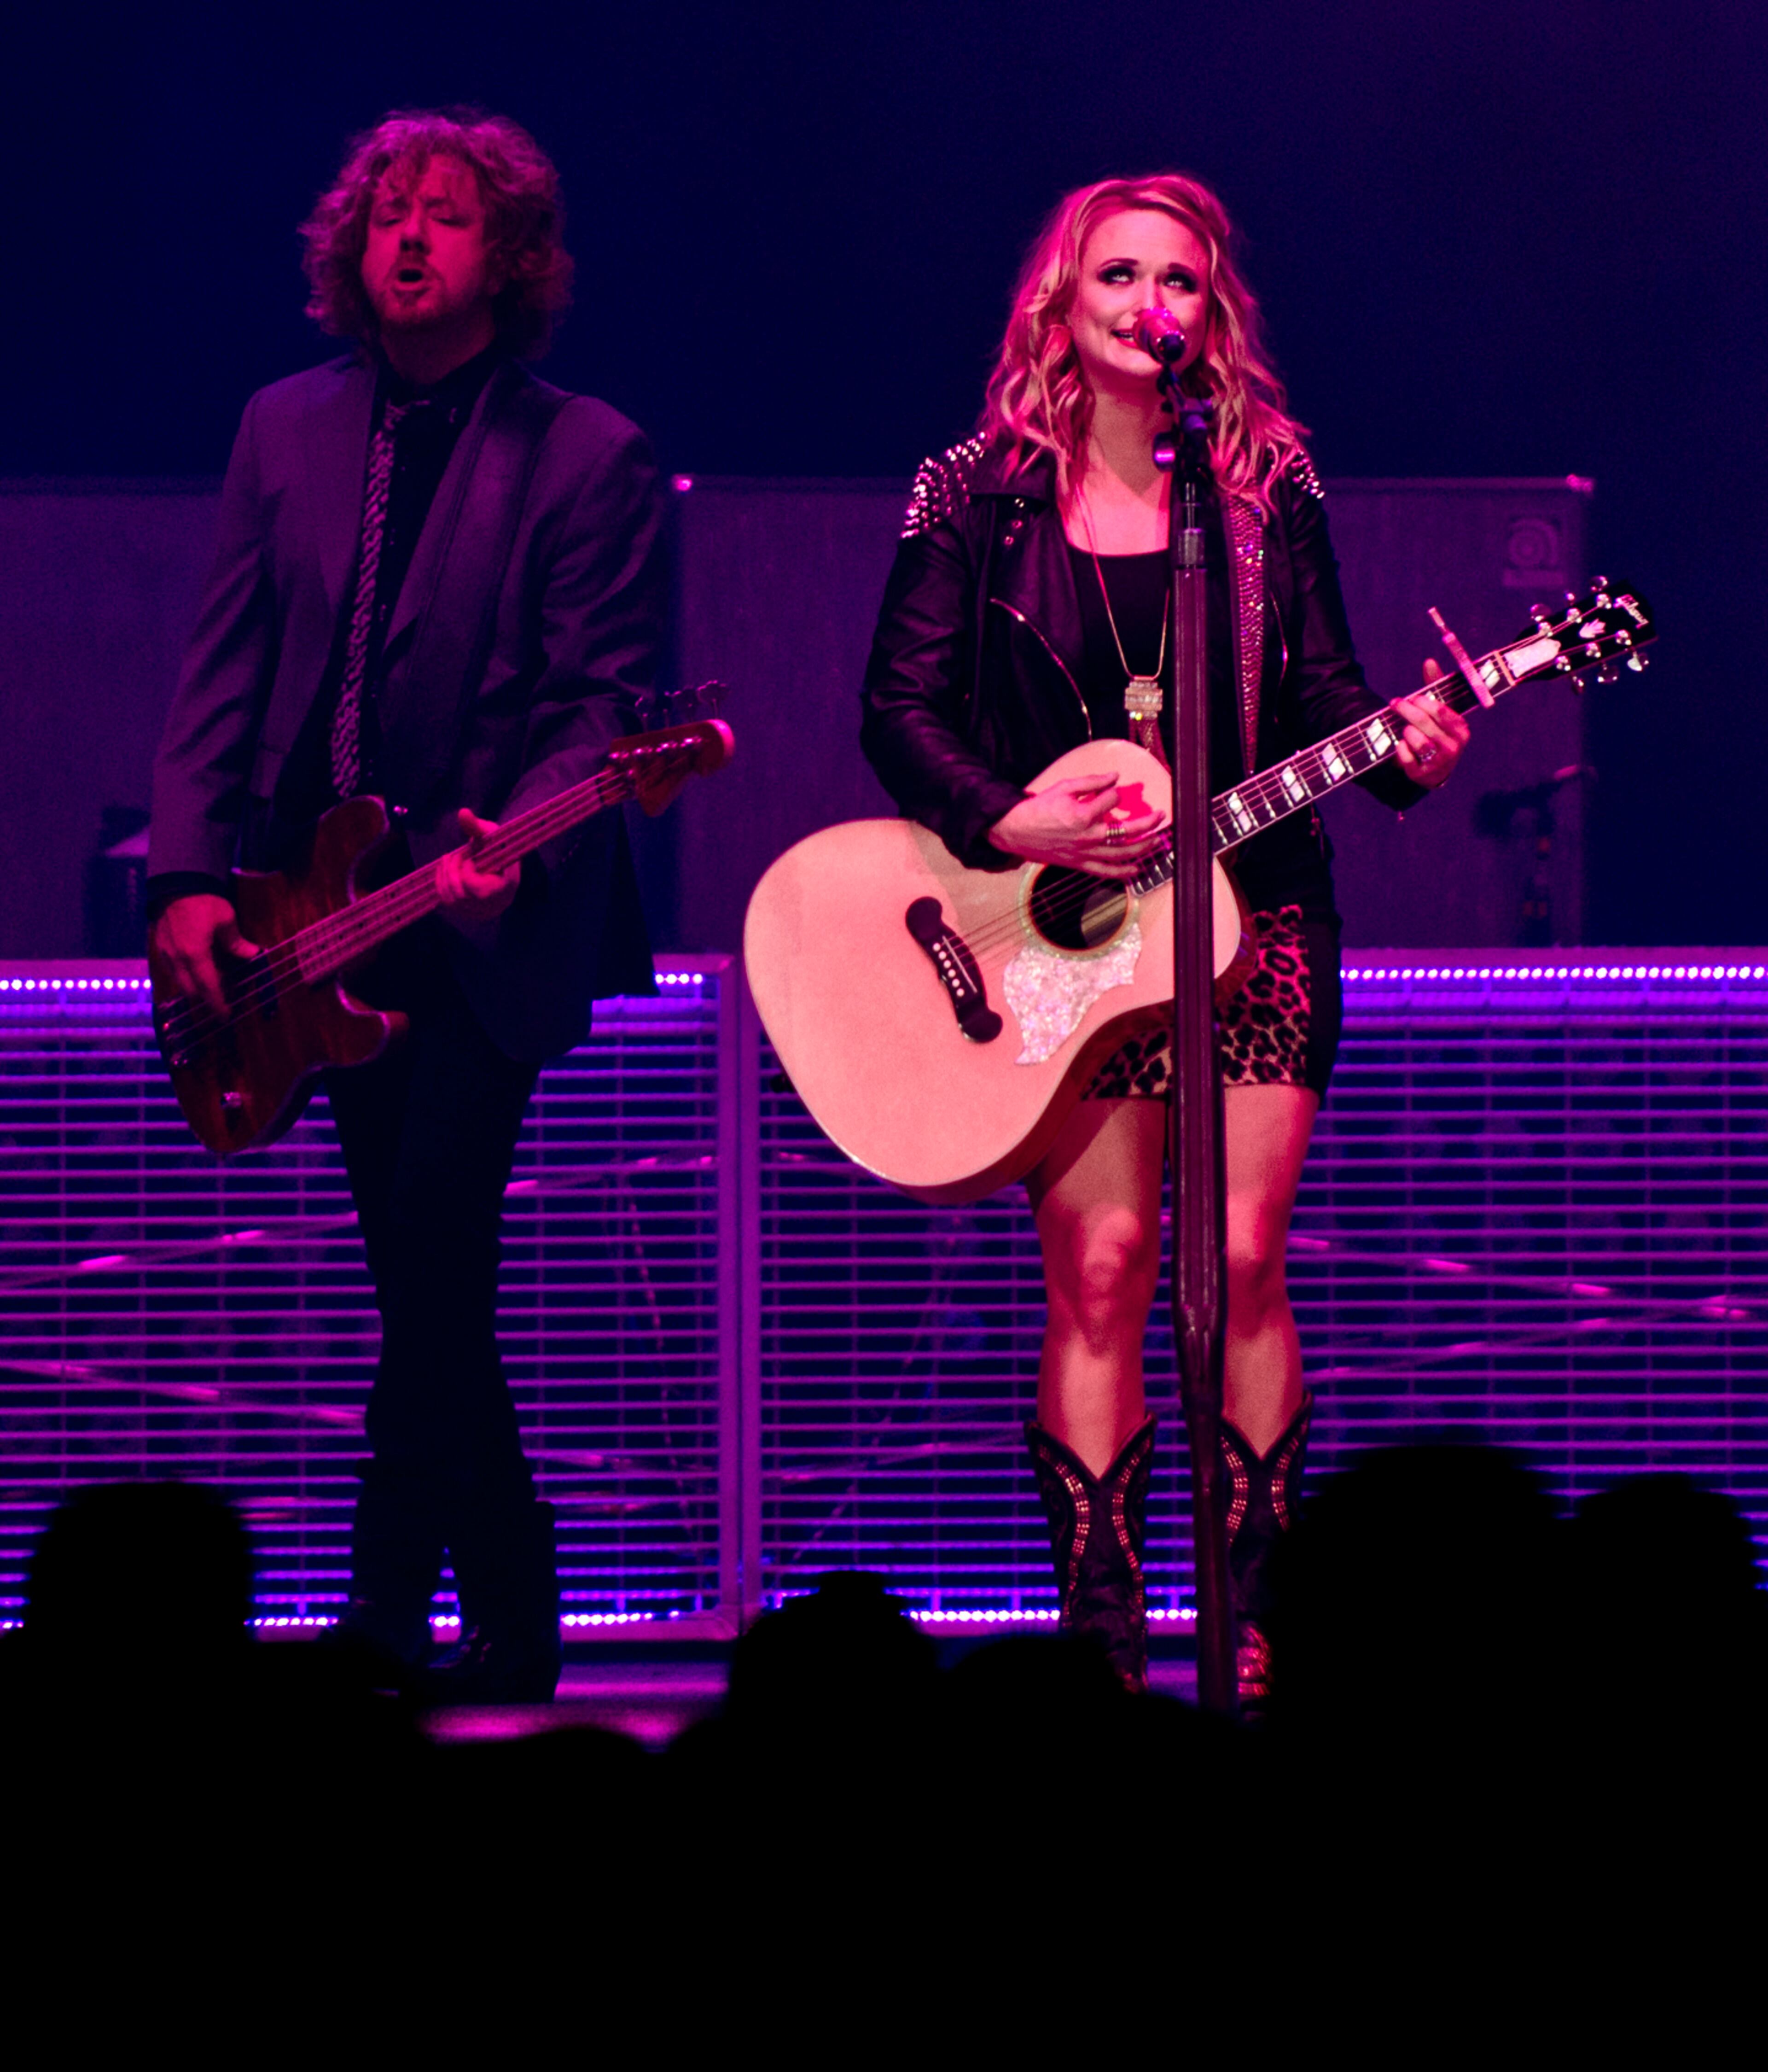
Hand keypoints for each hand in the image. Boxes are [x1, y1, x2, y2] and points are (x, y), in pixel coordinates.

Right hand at [150, 894, 260, 1018]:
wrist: (176, 883)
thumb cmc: (203, 900)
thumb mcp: (226, 919)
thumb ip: (236, 942)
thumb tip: (251, 954)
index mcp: (194, 955)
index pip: (208, 987)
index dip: (217, 1003)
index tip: (225, 1016)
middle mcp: (177, 959)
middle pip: (190, 990)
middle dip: (204, 1000)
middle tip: (220, 1003)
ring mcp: (165, 953)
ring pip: (179, 982)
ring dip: (193, 989)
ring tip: (208, 988)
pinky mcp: (159, 946)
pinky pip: (171, 970)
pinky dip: (183, 977)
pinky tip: (194, 972)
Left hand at [435, 808, 520, 924]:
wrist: (501, 868)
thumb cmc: (497, 850)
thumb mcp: (491, 836)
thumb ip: (476, 827)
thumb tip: (462, 812)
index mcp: (505, 889)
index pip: (476, 889)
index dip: (466, 871)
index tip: (468, 856)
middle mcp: (493, 906)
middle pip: (460, 895)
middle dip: (451, 871)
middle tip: (451, 855)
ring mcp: (480, 913)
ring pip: (451, 900)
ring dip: (443, 877)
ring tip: (446, 860)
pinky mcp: (468, 914)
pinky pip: (447, 904)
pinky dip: (440, 886)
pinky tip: (443, 870)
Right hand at [988, 772, 1168, 880]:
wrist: (1016, 830)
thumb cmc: (1039, 808)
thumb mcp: (1064, 787)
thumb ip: (1092, 781)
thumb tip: (1115, 776)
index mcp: (1083, 815)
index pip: (1112, 800)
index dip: (1114, 792)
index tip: (1110, 789)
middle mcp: (1087, 836)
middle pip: (1127, 831)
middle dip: (1147, 822)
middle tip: (1160, 815)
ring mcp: (1085, 853)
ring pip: (1122, 853)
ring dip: (1143, 846)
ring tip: (1155, 839)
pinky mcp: (1080, 864)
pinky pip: (1106, 872)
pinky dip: (1123, 872)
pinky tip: (1136, 868)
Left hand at [1391, 660, 1470, 789]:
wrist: (1433, 769)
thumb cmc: (1436, 732)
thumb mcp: (1439, 711)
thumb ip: (1435, 686)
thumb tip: (1428, 661)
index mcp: (1461, 729)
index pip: (1441, 711)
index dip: (1422, 702)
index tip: (1411, 698)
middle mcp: (1454, 747)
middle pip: (1424, 723)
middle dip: (1406, 711)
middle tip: (1395, 704)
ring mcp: (1440, 763)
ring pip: (1416, 740)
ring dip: (1406, 732)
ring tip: (1404, 730)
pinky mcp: (1423, 774)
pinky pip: (1406, 758)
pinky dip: (1400, 749)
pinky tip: (1401, 745)